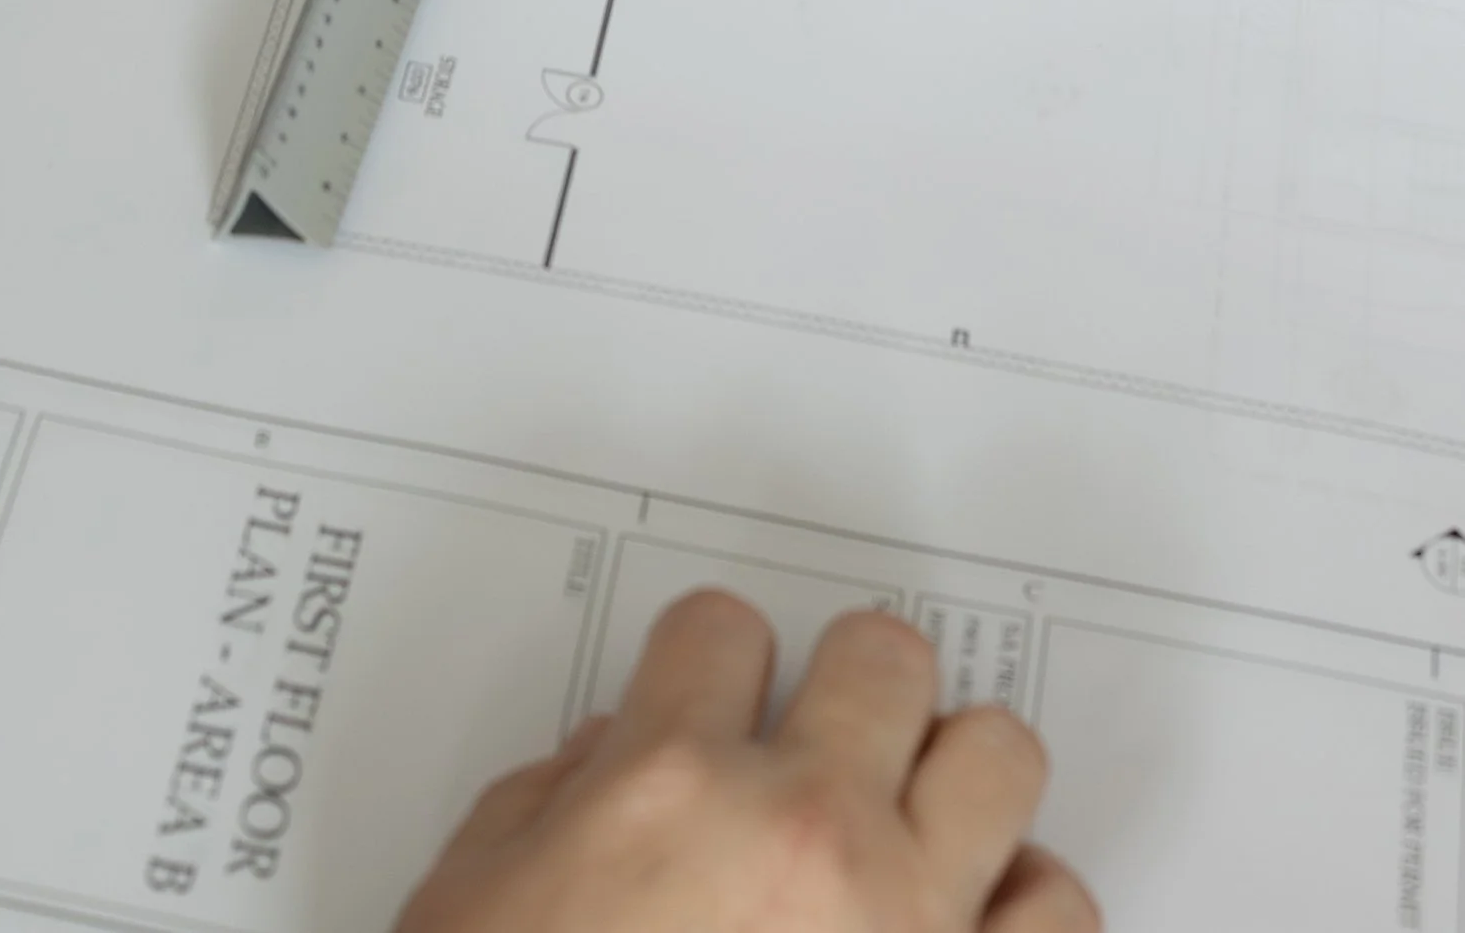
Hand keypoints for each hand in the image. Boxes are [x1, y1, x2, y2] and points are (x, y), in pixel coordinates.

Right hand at [396, 593, 1096, 932]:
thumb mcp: (474, 903)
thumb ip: (548, 806)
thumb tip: (607, 763)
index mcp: (672, 790)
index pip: (724, 630)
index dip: (706, 665)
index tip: (709, 699)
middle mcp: (805, 834)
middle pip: (883, 660)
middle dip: (850, 689)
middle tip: (826, 738)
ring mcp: (906, 924)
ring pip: (998, 758)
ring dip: (954, 783)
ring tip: (914, 825)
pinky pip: (1058, 910)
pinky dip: (1022, 909)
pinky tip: (969, 925)